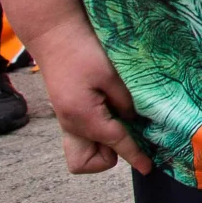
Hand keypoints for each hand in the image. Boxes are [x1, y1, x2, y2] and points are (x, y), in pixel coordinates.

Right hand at [36, 20, 150, 174]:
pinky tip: (108, 111)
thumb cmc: (83, 50)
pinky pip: (81, 136)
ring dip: (101, 146)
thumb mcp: (112, 74)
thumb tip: (134, 120)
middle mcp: (70, 125)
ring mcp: (65, 120)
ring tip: (117, 118)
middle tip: (126, 129)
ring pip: (81, 153)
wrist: (54, 34)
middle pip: (86, 163)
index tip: (147, 168)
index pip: (115, 144)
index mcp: (82, 118)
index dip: (135, 156)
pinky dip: (96, 133)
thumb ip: (125, 102)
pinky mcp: (66, 112)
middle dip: (109, 156)